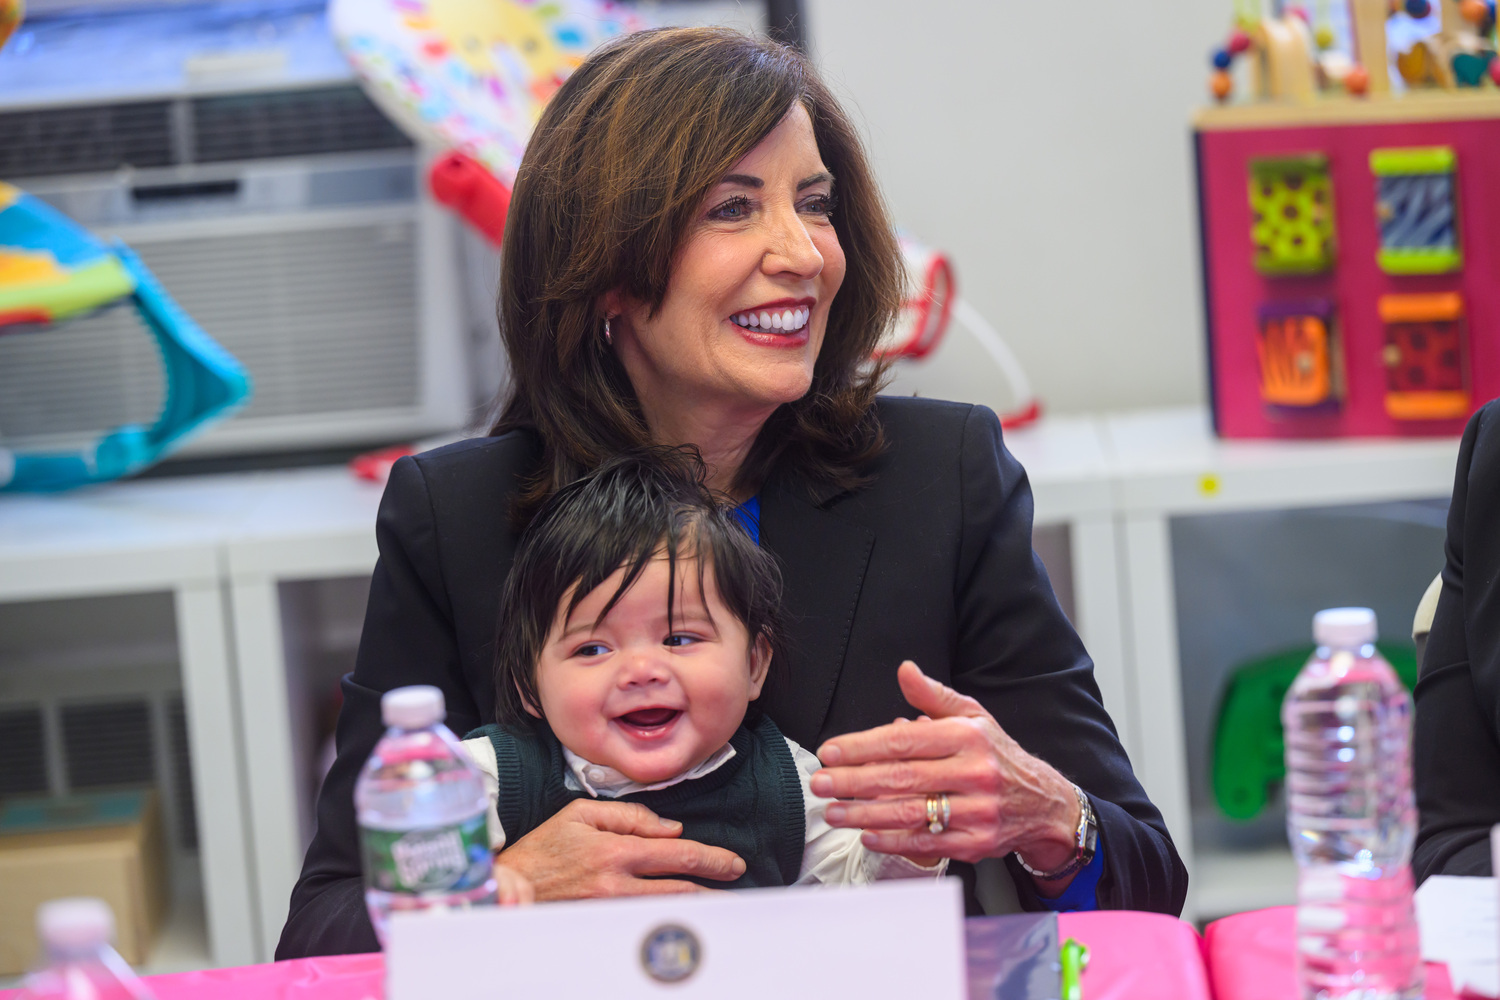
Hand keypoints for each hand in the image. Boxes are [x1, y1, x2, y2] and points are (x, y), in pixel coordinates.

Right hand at [496, 798, 746, 899]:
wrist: (509, 884)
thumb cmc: (544, 847)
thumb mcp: (581, 814)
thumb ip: (630, 817)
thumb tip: (670, 830)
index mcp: (615, 851)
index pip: (678, 855)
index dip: (712, 859)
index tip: (732, 863)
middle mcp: (616, 885)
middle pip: (681, 888)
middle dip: (715, 886)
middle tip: (735, 883)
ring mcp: (610, 911)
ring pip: (669, 910)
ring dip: (699, 907)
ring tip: (721, 903)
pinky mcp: (602, 926)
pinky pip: (645, 924)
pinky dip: (670, 920)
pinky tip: (685, 918)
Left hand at [812, 661, 1082, 892]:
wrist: (1043, 803)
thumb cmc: (997, 755)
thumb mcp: (973, 716)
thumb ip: (933, 695)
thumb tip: (904, 669)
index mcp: (968, 737)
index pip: (904, 742)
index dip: (862, 747)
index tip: (829, 752)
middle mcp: (974, 773)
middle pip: (901, 778)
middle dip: (853, 781)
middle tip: (819, 782)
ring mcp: (977, 811)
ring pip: (909, 813)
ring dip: (863, 814)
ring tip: (832, 811)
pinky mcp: (976, 843)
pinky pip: (926, 843)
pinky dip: (892, 841)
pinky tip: (866, 834)